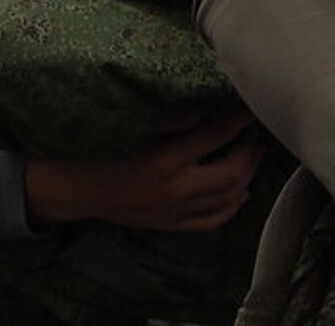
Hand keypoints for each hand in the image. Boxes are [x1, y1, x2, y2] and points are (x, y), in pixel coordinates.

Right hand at [24, 110, 264, 231]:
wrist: (80, 189)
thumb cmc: (108, 149)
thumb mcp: (140, 127)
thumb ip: (177, 119)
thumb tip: (211, 110)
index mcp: (166, 160)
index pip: (217, 136)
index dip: (239, 121)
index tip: (252, 109)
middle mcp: (175, 189)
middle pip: (231, 173)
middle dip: (249, 152)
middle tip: (254, 135)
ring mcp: (175, 212)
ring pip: (227, 198)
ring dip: (247, 175)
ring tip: (253, 156)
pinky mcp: (170, 225)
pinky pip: (211, 222)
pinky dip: (231, 207)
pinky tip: (241, 193)